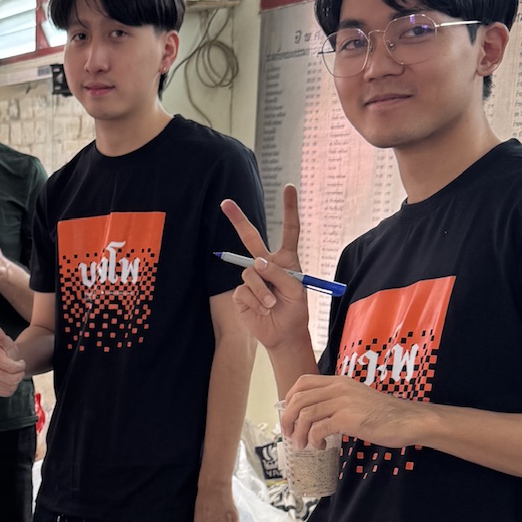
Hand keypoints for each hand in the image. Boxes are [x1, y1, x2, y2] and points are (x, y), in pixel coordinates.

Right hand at [0, 322, 26, 396]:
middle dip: (19, 374)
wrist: (5, 363)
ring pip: (11, 386)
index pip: (13, 368)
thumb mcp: (7, 343)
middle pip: (13, 379)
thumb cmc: (8, 352)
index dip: (21, 366)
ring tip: (13, 374)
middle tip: (17, 369)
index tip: (20, 362)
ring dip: (16, 381)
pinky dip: (11, 388)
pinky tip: (9, 380)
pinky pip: (7, 392)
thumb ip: (0, 335)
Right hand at [220, 185, 309, 353]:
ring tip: (272, 303)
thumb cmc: (295, 311)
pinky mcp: (242, 293)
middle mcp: (267, 264)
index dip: (289, 209)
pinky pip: (244, 290)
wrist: (283, 334)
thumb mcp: (297, 290)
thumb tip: (257, 263)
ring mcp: (252, 278)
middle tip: (225, 203)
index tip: (289, 186)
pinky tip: (263, 309)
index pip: (289, 231)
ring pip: (251, 272)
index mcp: (286, 260)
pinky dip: (256, 301)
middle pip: (251, 238)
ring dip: (263, 290)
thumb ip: (280, 273)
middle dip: (238, 220)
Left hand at [281, 374, 424, 449]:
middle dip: (288, 418)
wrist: (408, 420)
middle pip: (299, 398)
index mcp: (340, 381)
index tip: (288, 414)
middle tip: (288, 433)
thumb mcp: (357, 399)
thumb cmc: (385, 414)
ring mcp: (343, 402)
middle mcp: (339, 388)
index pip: (303, 381)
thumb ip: (338, 401)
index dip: (289, 397)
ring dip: (299, 433)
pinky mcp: (348, 419)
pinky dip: (314, 440)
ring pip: (306, 414)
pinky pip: (318, 429)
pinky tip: (320, 446)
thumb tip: (317, 416)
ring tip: (303, 444)